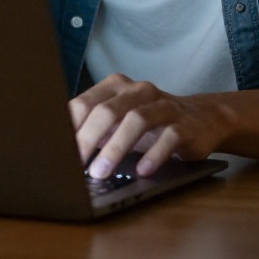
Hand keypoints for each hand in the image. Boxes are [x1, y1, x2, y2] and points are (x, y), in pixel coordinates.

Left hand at [69, 73, 234, 177]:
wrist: (201, 119)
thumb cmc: (149, 124)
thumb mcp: (118, 121)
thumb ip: (91, 128)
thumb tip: (58, 152)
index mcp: (117, 86)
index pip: (85, 104)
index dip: (69, 130)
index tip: (57, 154)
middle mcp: (140, 90)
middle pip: (108, 111)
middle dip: (88, 140)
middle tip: (75, 167)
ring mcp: (164, 105)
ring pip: (137, 120)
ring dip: (115, 148)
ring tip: (101, 172)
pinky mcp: (186, 124)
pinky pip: (169, 137)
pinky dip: (154, 155)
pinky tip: (142, 170)